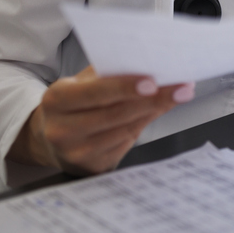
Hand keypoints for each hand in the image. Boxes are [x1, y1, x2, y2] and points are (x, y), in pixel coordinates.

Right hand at [9, 65, 194, 175]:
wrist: (51, 137)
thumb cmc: (74, 103)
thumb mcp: (82, 82)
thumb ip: (108, 73)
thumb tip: (148, 65)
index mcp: (56, 100)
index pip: (96, 92)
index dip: (125, 87)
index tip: (154, 81)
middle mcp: (62, 129)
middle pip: (116, 113)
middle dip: (154, 99)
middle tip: (181, 88)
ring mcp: (76, 152)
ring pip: (125, 129)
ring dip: (155, 110)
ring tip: (178, 95)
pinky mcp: (91, 167)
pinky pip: (126, 143)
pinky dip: (145, 124)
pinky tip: (158, 111)